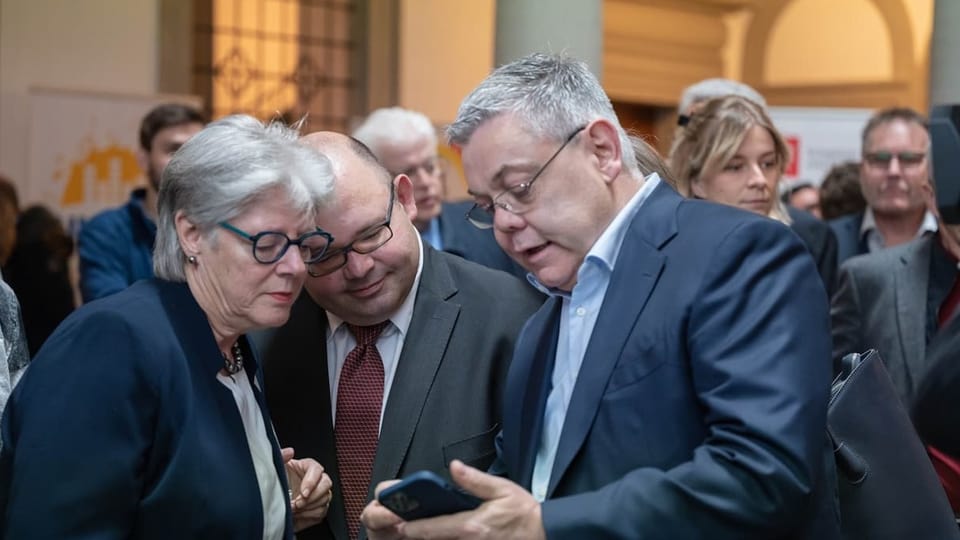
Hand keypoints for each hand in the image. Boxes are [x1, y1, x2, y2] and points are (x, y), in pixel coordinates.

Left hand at [282, 447, 332, 531]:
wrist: (272, 506)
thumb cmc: (275, 485)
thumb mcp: (276, 469)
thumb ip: (281, 457)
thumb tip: (289, 451)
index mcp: (306, 467)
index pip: (317, 469)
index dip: (312, 481)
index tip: (303, 492)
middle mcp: (315, 480)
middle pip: (326, 483)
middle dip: (313, 496)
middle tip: (298, 503)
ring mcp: (318, 494)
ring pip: (325, 498)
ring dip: (309, 507)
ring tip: (294, 509)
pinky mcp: (318, 507)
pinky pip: (321, 511)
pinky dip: (309, 515)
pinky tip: (298, 514)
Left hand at [362, 460, 544, 539]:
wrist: (546, 534)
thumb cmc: (524, 513)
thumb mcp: (502, 490)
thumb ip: (474, 480)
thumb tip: (454, 466)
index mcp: (471, 526)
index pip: (434, 528)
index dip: (411, 527)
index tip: (397, 524)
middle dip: (415, 535)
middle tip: (399, 528)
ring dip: (429, 539)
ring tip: (415, 531)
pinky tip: (436, 536)